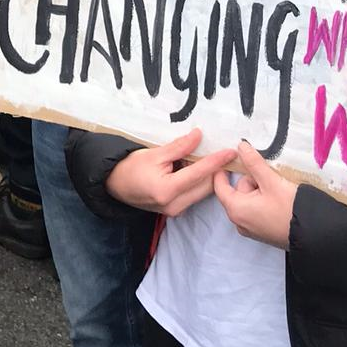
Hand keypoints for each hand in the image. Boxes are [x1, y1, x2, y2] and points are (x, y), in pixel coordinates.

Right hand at [105, 129, 234, 218]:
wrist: (115, 185)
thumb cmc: (131, 167)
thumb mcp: (155, 153)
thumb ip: (180, 146)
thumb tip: (199, 136)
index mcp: (168, 190)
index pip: (199, 174)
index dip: (216, 161)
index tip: (231, 152)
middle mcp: (174, 205)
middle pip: (205, 186)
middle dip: (215, 169)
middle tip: (219, 151)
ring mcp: (175, 210)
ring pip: (201, 192)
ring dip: (206, 176)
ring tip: (202, 157)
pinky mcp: (175, 210)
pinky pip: (194, 194)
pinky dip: (197, 181)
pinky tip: (190, 168)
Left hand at [213, 141, 295, 248]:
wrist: (313, 235)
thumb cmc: (289, 209)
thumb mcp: (270, 181)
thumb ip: (253, 162)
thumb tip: (241, 146)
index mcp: (236, 209)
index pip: (220, 186)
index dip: (223, 169)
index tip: (230, 157)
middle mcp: (240, 221)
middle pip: (239, 190)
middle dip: (252, 179)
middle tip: (269, 177)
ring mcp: (252, 228)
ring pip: (250, 198)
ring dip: (261, 189)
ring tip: (278, 189)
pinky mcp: (263, 231)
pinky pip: (257, 208)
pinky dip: (265, 200)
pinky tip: (280, 198)